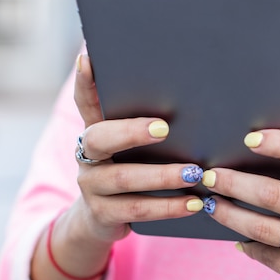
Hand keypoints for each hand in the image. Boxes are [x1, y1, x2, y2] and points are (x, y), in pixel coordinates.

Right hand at [72, 54, 204, 243]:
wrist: (100, 219)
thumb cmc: (130, 171)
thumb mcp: (131, 148)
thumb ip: (146, 126)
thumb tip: (190, 98)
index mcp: (96, 131)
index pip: (85, 102)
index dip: (84, 82)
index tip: (88, 60)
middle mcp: (87, 155)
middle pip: (100, 138)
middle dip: (131, 131)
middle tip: (164, 128)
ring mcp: (92, 185)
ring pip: (124, 178)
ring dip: (163, 176)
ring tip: (195, 173)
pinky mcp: (103, 213)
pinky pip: (137, 209)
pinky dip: (168, 207)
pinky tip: (194, 204)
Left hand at [200, 125, 279, 279]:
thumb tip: (275, 113)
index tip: (249, 138)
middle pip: (274, 195)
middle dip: (234, 182)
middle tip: (208, 174)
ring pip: (263, 228)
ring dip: (228, 214)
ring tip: (209, 202)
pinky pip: (265, 254)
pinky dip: (244, 241)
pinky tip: (231, 229)